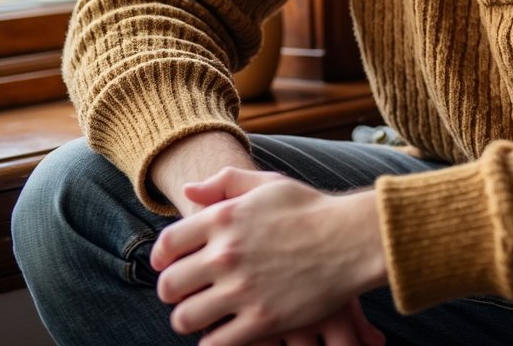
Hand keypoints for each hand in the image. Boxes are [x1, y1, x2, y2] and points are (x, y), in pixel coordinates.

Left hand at [150, 167, 386, 345]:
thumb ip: (226, 182)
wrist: (350, 238)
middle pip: (170, 286)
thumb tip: (189, 191)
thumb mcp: (269, 183)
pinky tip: (223, 332)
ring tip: (204, 314)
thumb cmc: (310, 208)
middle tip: (187, 293)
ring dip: (190, 319)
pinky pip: (214, 345)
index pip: (167, 244)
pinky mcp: (261, 320)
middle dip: (173, 292)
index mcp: (225, 217)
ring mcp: (243, 289)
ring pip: (185, 320)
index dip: (162, 258)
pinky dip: (213, 342)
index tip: (169, 265)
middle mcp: (227, 253)